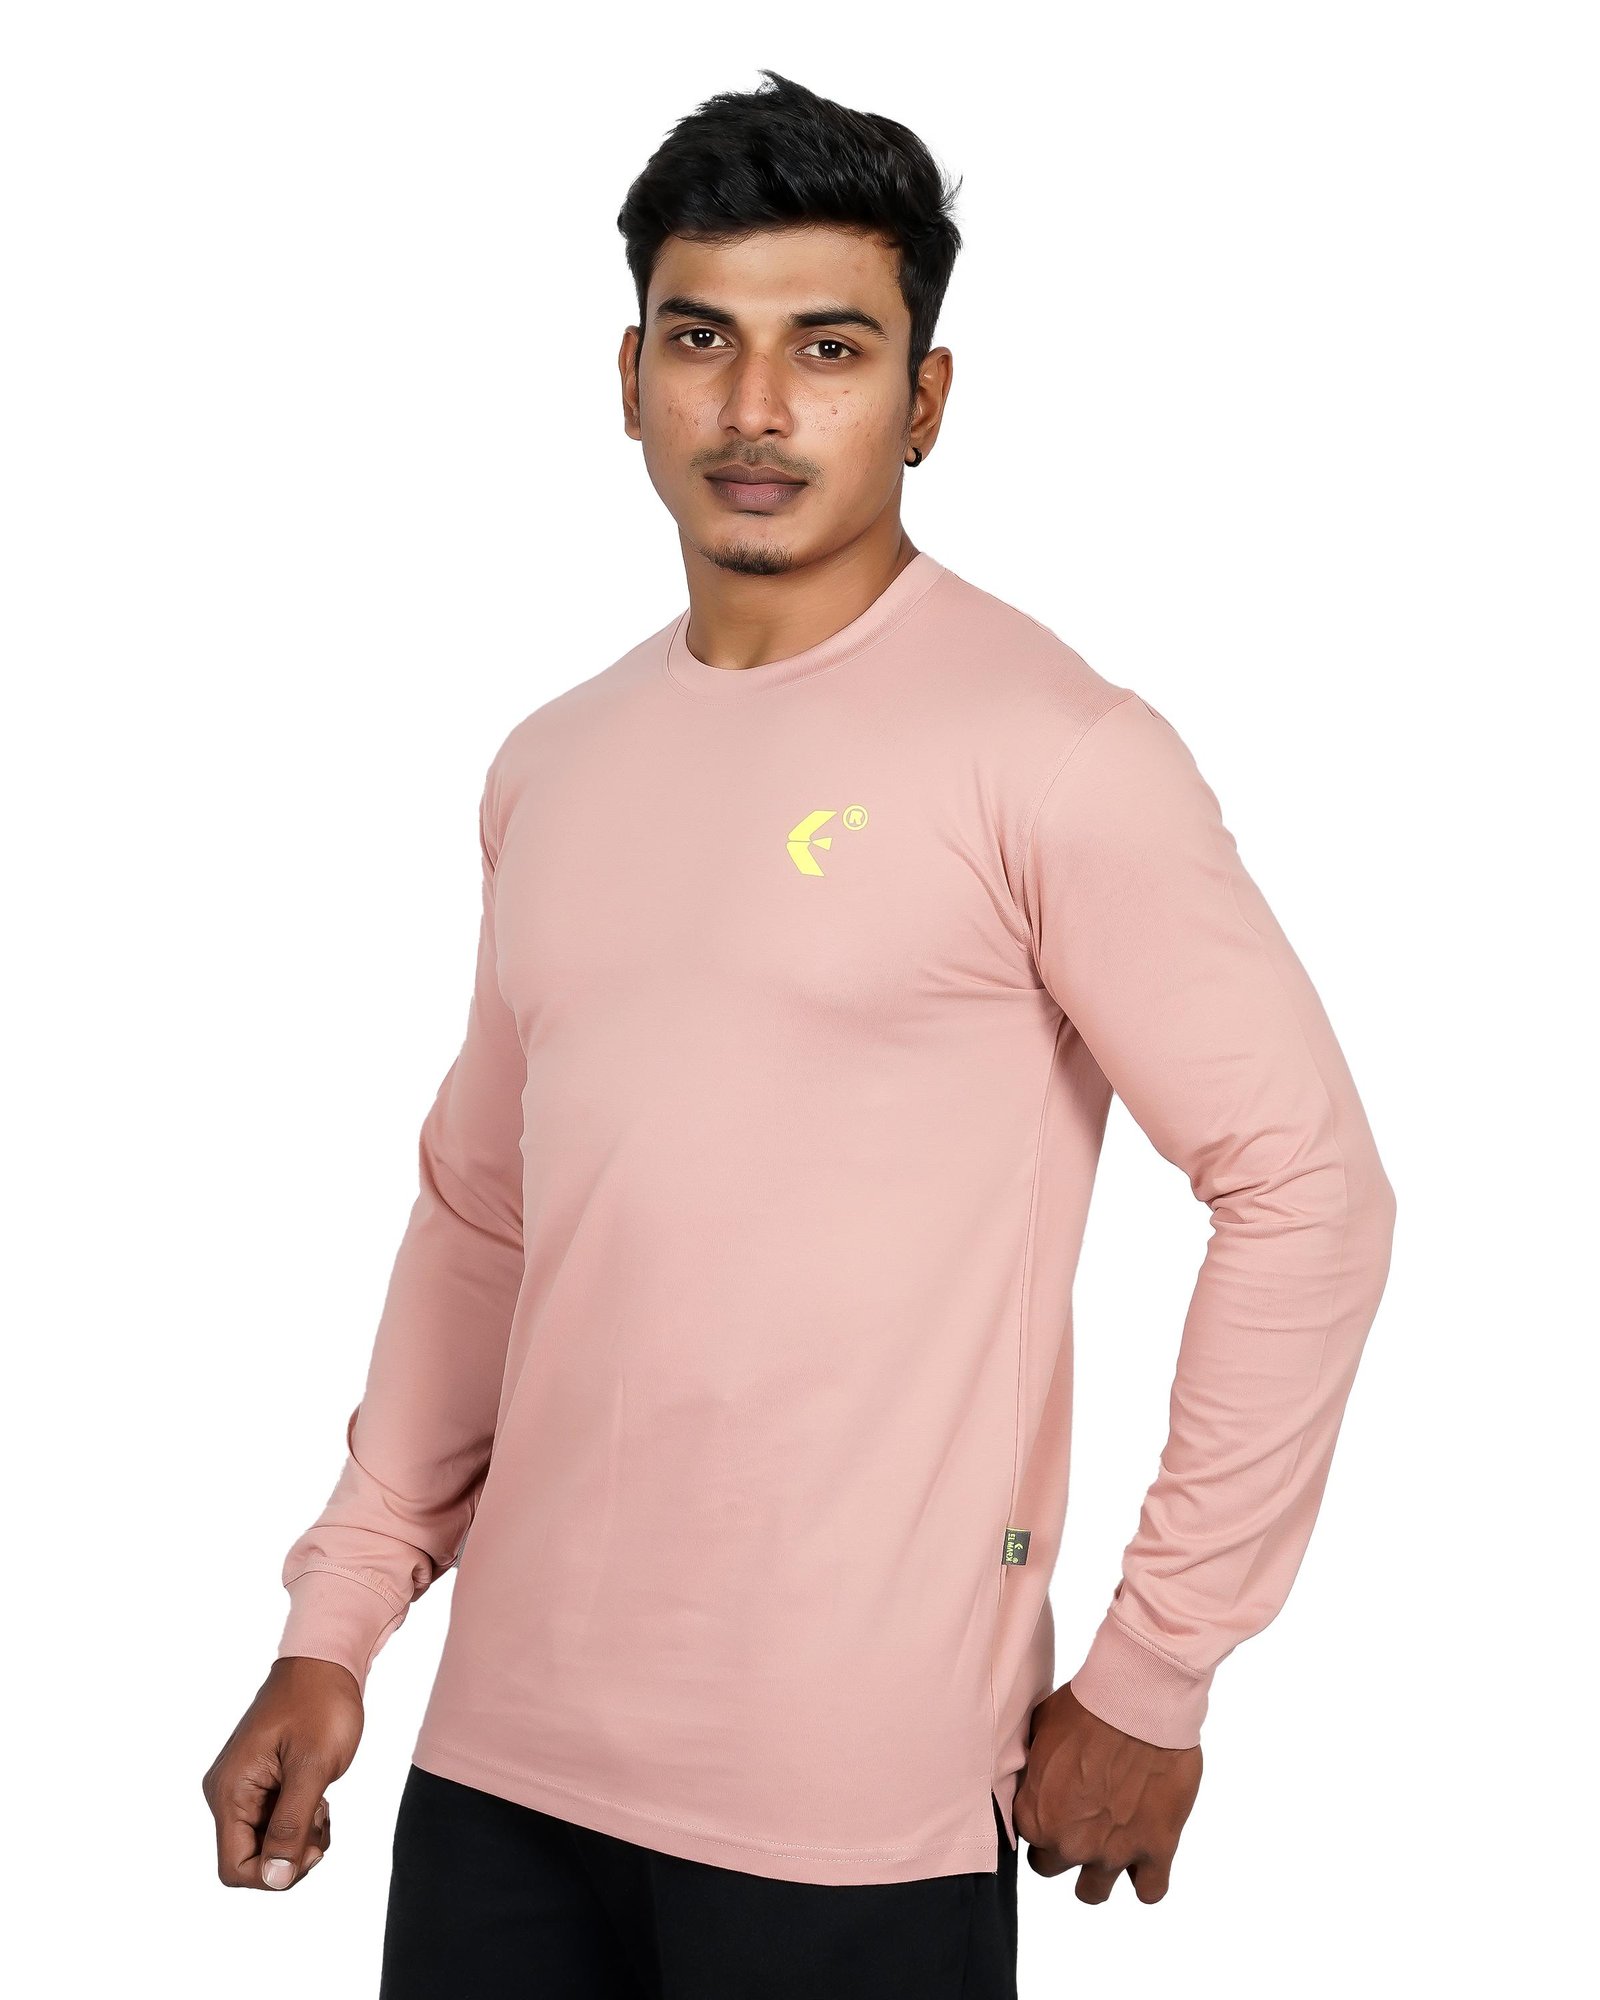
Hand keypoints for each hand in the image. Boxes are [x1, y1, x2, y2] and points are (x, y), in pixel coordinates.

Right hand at [201, 1656, 363, 1890]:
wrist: (326, 1660)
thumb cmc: (321, 1704)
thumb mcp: (313, 1767)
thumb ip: (291, 1825)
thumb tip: (275, 1880)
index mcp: (230, 1791)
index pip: (234, 1868)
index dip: (273, 1873)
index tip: (311, 1846)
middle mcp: (226, 1793)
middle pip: (249, 1859)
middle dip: (290, 1853)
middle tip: (323, 1818)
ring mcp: (242, 1787)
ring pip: (264, 1843)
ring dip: (298, 1837)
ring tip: (322, 1802)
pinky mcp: (259, 1781)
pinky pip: (272, 1821)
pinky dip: (298, 1820)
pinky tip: (318, 1796)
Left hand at [1013, 1681, 1201, 1903]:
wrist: (1139, 1702)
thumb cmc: (1086, 1706)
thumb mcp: (1040, 1728)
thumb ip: (1033, 1767)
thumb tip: (1032, 1774)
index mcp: (1036, 1814)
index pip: (1026, 1835)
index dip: (1041, 1817)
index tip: (1054, 1803)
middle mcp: (1069, 1842)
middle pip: (1051, 1865)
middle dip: (1062, 1845)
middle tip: (1079, 1818)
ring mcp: (1113, 1852)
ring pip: (1092, 1892)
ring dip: (1097, 1871)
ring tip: (1108, 1843)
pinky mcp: (1156, 1850)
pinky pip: (1150, 1891)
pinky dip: (1148, 1879)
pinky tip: (1146, 1856)